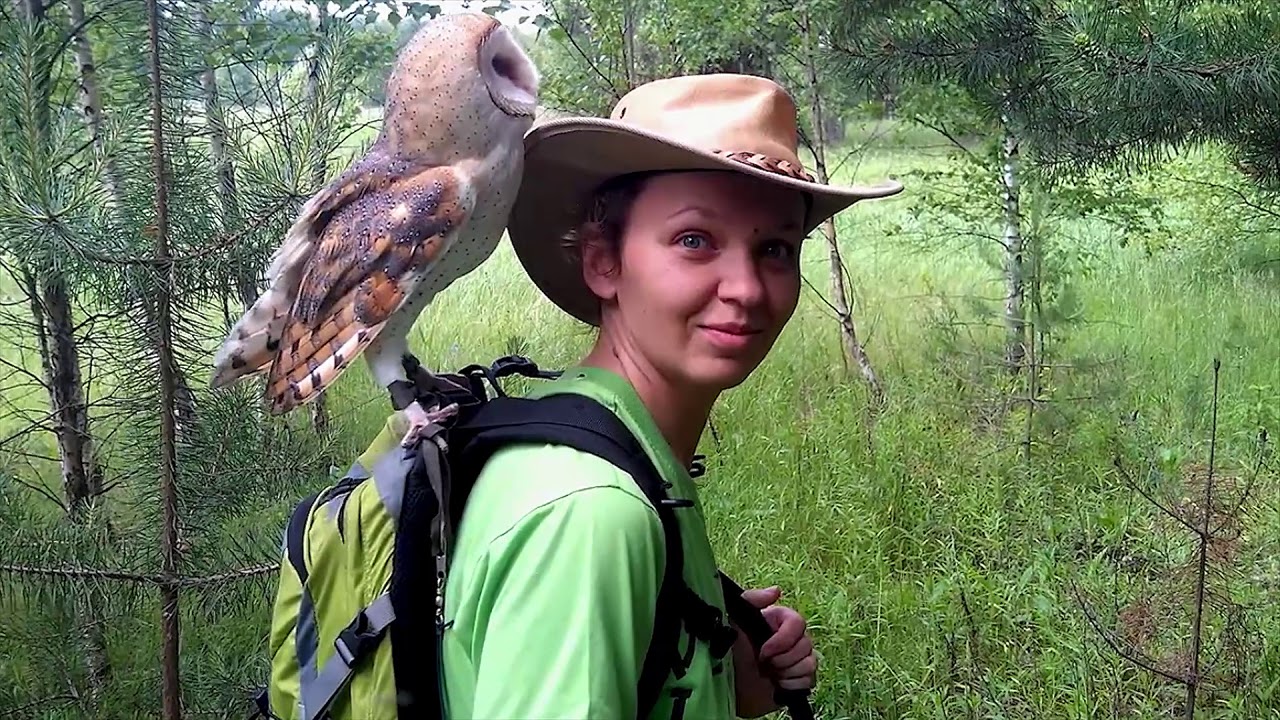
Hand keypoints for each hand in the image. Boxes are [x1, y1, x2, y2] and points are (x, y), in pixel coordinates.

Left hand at [731, 586, 816, 717]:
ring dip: (787, 672)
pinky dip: (792, 684)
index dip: (783, 640)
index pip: (798, 623)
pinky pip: (810, 679)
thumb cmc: (727, 655)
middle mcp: (790, 638)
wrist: (728, 689)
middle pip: (807, 644)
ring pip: (810, 663)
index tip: (764, 651)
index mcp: (777, 621)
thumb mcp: (732, 622)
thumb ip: (751, 600)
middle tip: (764, 664)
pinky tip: (777, 684)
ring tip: (769, 674)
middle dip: (783, 659)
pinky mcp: (799, 679)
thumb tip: (776, 591)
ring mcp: (796, 659)